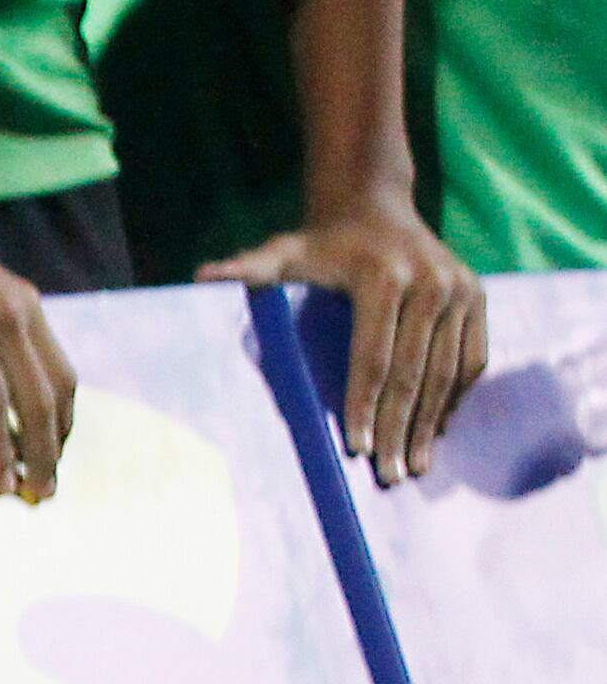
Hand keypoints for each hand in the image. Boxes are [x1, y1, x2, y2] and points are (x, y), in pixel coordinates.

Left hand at [199, 194, 486, 485]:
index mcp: (384, 277)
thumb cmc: (320, 243)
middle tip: (390, 477)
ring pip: (449, 371)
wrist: (374, 206)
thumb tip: (204, 276)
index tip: (356, 451)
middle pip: (414, 372)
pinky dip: (455, 398)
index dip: (363, 407)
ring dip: (432, 424)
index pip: (373, 357)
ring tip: (416, 467)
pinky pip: (472, 358)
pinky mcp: (478, 297)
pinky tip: (436, 431)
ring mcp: (462, 289)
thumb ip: (249, 269)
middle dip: (400, 430)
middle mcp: (432, 282)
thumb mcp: (283, 251)